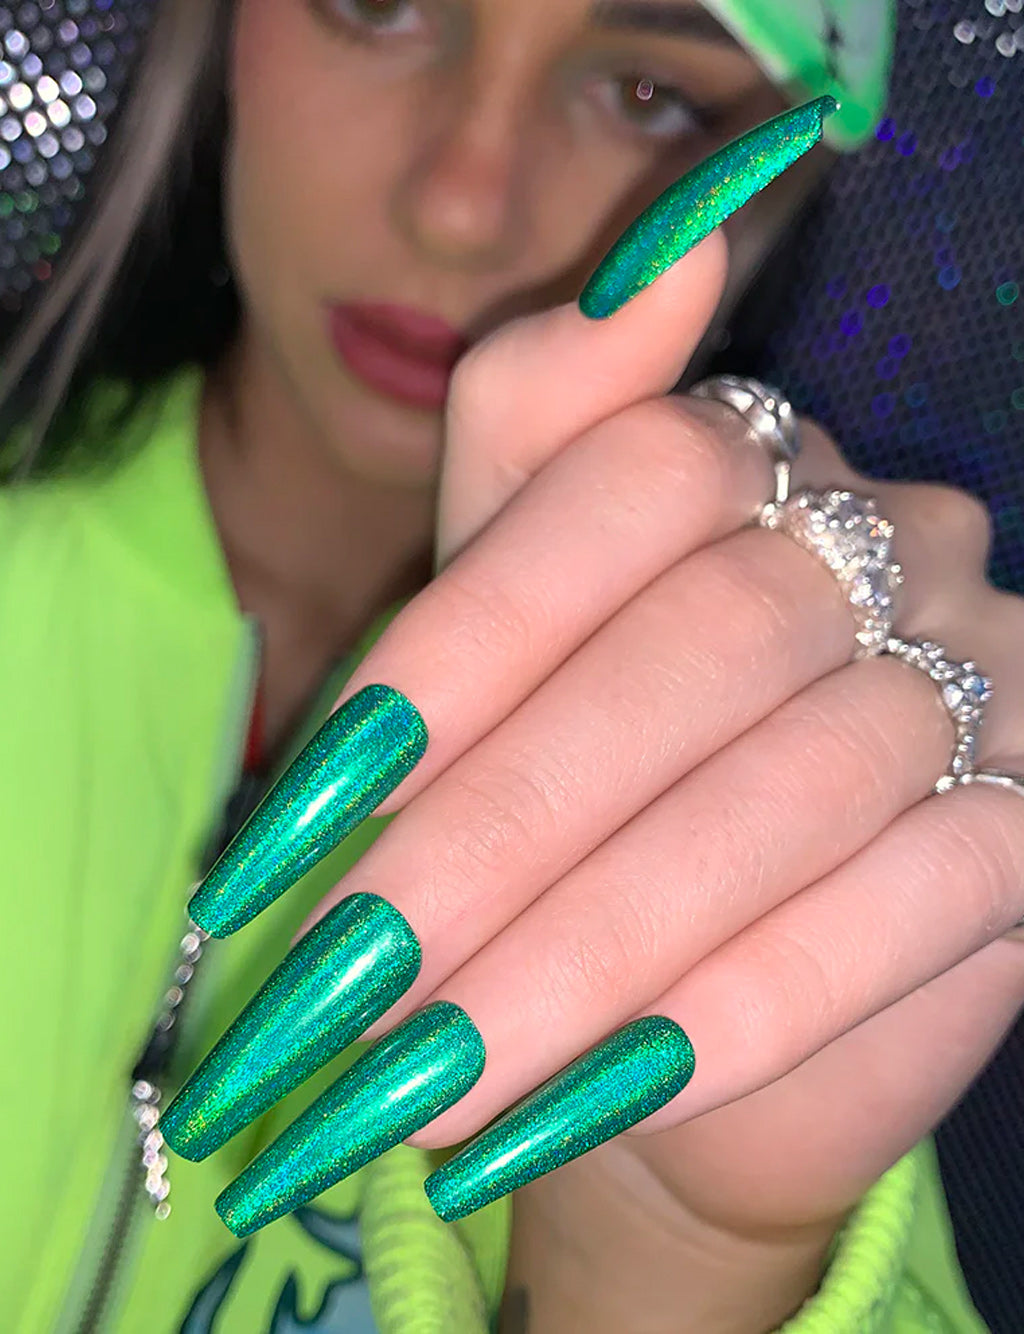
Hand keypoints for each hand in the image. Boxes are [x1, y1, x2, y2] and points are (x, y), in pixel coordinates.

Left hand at [310, 227, 1023, 1233]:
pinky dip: (739, 1010)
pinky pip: (904, 913)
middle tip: (346, 975)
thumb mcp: (518, 590)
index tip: (310, 804)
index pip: (619, 485)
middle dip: (503, 825)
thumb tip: (669, 241)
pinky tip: (596, 1092)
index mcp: (760, 452)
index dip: (460, 643)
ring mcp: (985, 678)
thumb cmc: (578, 764)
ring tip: (430, 1074)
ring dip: (592, 946)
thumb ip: (543, 418)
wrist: (700, 970)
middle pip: (699, 648)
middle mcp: (893, 541)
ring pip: (792, 794)